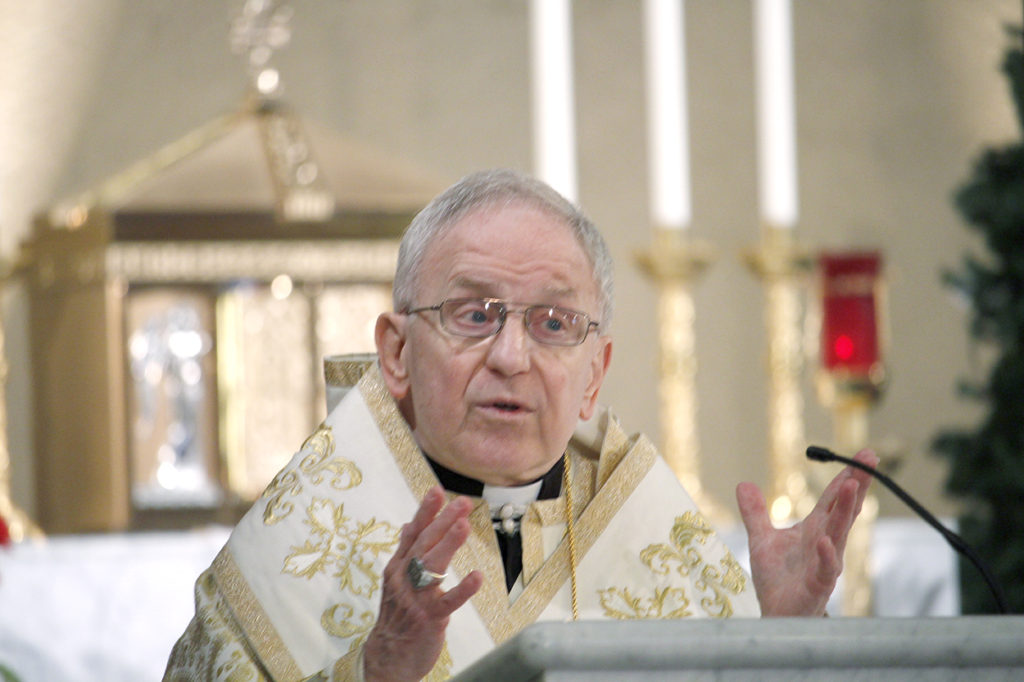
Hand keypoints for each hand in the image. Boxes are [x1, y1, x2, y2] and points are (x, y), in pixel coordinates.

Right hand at [363, 486, 482, 680]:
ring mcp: (416, 599)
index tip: (437, 490)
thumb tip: (409, 523)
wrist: (388, 656)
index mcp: (398, 567)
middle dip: (443, 521)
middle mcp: (404, 579)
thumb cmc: (397, 615)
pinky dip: (462, 589)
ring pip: (432, 566)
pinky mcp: (430, 618)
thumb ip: (405, 551)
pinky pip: (448, 602)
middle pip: (424, 544)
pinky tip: (477, 576)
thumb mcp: (395, 580)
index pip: (413, 533)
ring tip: (463, 525)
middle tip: (461, 502)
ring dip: (448, 544)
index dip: (425, 511)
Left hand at [736, 449, 877, 616]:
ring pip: (838, 534)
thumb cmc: (777, 579)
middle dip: (857, 484)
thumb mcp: (761, 539)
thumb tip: (743, 483)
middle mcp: (825, 544)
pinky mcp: (817, 587)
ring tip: (852, 486)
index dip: (848, 476)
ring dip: (845, 511)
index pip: (834, 499)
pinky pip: (825, 570)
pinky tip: (825, 541)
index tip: (864, 454)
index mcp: (814, 530)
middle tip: (869, 459)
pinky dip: (826, 555)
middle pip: (843, 510)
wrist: (776, 617)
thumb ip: (755, 513)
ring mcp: (825, 565)